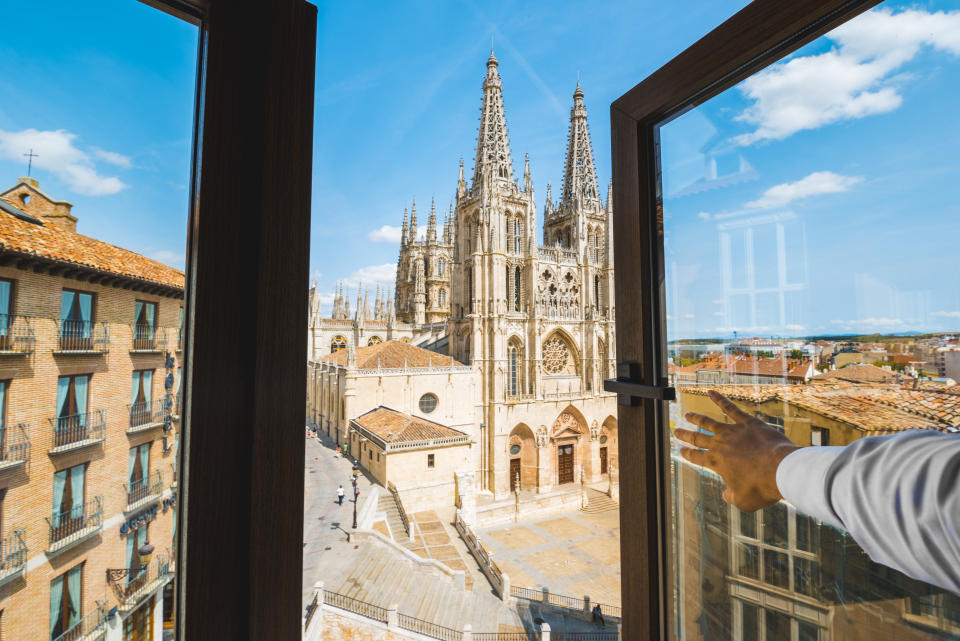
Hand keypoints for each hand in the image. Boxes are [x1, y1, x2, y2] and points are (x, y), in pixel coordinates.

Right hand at [675, 390, 798, 511]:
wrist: (780, 469)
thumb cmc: (762, 487)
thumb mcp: (744, 501)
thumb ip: (731, 497)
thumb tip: (726, 494)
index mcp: (716, 463)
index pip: (697, 457)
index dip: (687, 454)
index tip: (681, 450)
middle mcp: (720, 445)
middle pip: (698, 437)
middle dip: (686, 435)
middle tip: (677, 431)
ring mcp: (732, 431)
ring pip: (709, 422)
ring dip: (696, 418)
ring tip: (688, 414)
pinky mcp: (747, 422)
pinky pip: (730, 408)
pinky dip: (719, 399)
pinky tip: (711, 392)